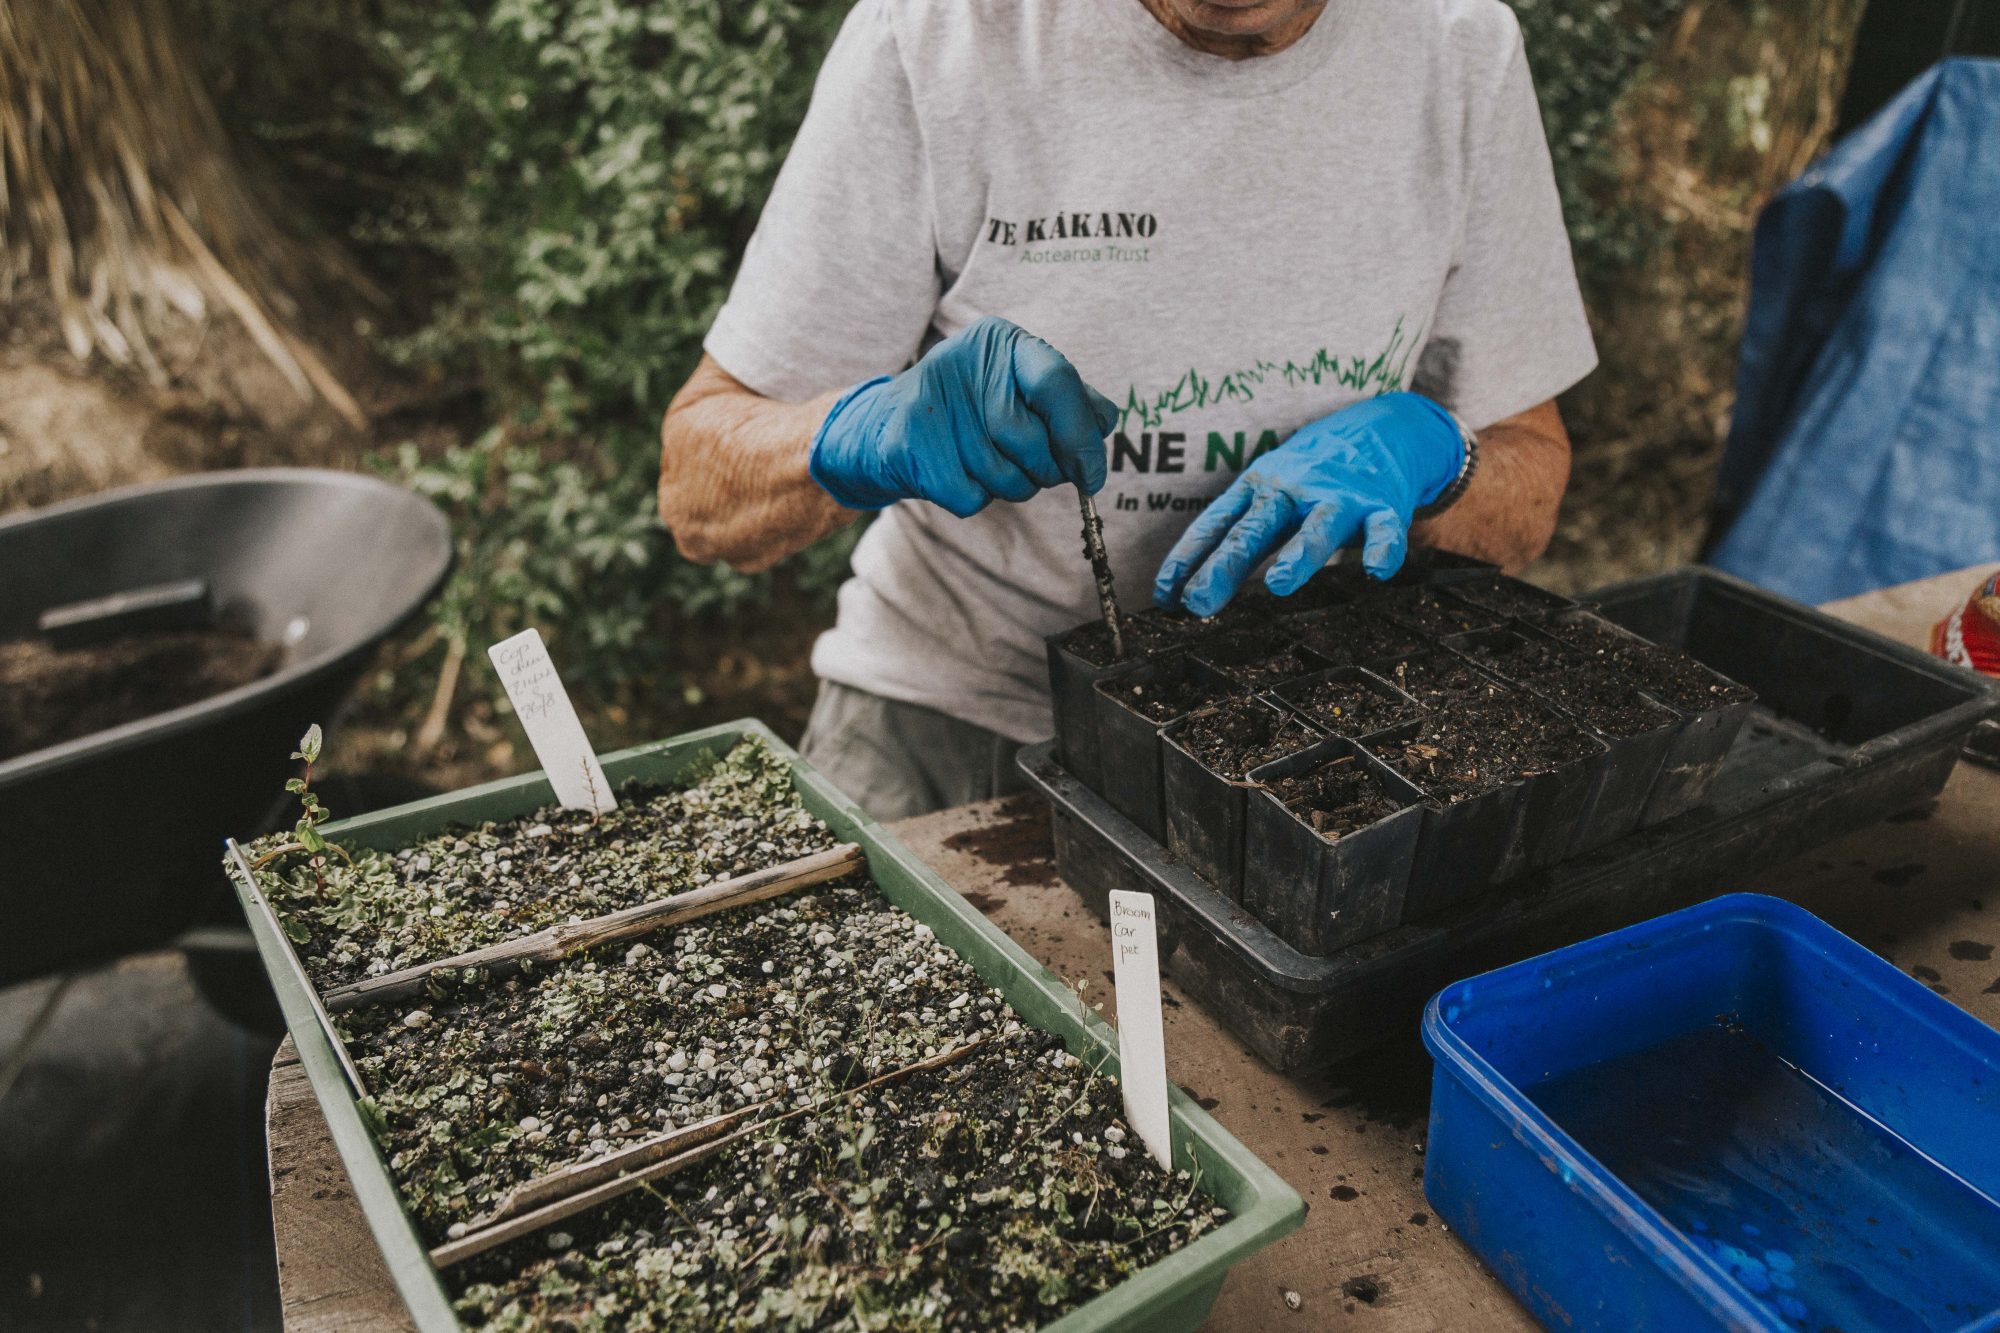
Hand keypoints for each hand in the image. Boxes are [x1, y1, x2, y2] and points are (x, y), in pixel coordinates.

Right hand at [808, 316, 1120, 516]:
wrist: (882, 426)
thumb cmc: (969, 410)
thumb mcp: (1020, 389)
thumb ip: (1071, 402)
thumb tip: (1103, 427)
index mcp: (1001, 342)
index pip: (1056, 380)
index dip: (1081, 435)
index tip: (1092, 475)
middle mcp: (964, 361)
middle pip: (1034, 441)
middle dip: (1043, 469)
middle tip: (1030, 466)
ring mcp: (933, 403)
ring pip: (1005, 477)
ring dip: (1009, 486)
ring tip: (985, 461)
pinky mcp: (908, 445)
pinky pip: (971, 496)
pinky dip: (974, 497)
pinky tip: (956, 471)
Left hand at [1153, 392, 1466, 616]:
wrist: (1380, 427)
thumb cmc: (1311, 473)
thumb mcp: (1266, 492)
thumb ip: (1235, 536)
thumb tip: (1183, 589)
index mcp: (1258, 487)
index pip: (1216, 523)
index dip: (1187, 558)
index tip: (1164, 595)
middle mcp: (1293, 490)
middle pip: (1255, 528)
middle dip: (1225, 564)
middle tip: (1200, 600)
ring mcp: (1338, 497)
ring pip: (1317, 526)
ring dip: (1299, 553)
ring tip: (1281, 582)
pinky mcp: (1381, 504)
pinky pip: (1384, 528)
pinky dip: (1383, 547)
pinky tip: (1377, 569)